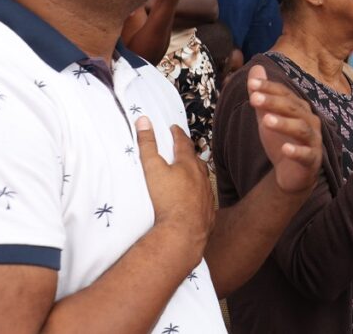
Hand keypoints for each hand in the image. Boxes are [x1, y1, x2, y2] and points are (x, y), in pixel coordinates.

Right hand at [136, 116, 213, 265]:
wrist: (184, 232)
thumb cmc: (167, 199)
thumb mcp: (152, 168)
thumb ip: (147, 145)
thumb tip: (144, 120)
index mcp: (188, 165)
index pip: (183, 144)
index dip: (178, 135)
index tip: (174, 128)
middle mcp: (202, 177)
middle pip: (196, 161)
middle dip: (189, 154)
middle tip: (183, 149)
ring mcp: (207, 195)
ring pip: (203, 180)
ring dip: (196, 174)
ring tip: (190, 173)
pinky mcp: (208, 213)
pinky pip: (205, 200)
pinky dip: (199, 195)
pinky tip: (196, 199)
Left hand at [247, 64, 321, 193]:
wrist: (292, 173)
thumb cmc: (281, 140)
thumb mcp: (267, 116)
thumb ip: (262, 95)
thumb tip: (255, 68)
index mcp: (300, 109)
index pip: (285, 94)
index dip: (270, 88)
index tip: (252, 84)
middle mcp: (310, 121)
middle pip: (293, 109)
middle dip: (274, 102)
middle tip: (254, 98)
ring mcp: (313, 141)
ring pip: (301, 129)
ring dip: (284, 124)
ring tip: (266, 120)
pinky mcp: (312, 160)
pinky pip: (306, 155)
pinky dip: (296, 151)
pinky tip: (285, 149)